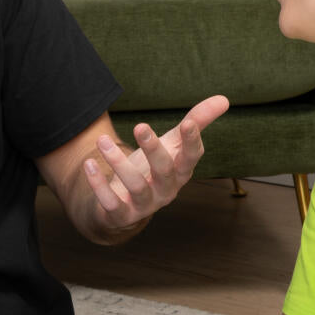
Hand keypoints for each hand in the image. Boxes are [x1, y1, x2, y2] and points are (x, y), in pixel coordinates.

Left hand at [82, 95, 228, 231]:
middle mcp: (166, 191)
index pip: (191, 158)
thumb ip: (195, 123)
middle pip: (164, 171)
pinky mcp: (121, 215)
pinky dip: (99, 184)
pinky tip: (88, 164)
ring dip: (118, 162)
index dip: (192, 142)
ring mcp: (144, 205)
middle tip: (140, 125)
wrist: (122, 208)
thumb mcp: (171, 145)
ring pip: (136, 185)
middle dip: (153, 149)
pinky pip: (111, 203)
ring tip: (102, 141)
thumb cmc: (151, 170)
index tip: (189, 123)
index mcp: (180, 172)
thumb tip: (225, 99)